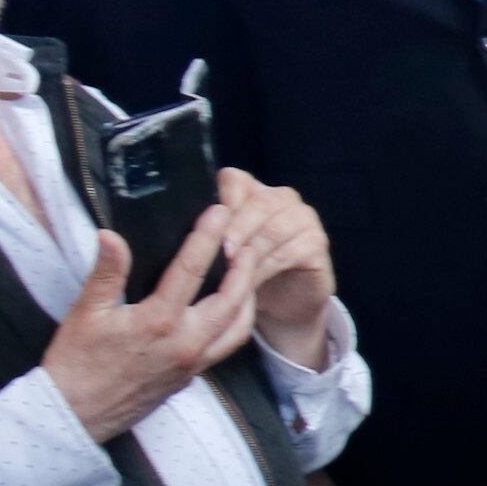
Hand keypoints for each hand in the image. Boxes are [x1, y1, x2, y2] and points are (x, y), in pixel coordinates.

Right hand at [42, 214, 259, 443]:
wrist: (76, 413)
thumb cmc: (76, 362)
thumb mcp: (86, 312)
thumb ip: (106, 273)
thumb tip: (110, 235)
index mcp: (159, 321)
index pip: (192, 269)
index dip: (208, 236)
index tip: (218, 211)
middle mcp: (186, 342)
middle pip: (233, 298)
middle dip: (244, 267)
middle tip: (245, 240)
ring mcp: (193, 362)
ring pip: (239, 326)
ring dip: (248, 297)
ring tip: (247, 272)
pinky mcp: (192, 376)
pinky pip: (227, 346)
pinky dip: (237, 323)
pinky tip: (231, 309)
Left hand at [215, 167, 334, 367]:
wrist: (279, 306)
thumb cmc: (240, 273)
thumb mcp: (217, 251)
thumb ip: (204, 234)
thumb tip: (168, 234)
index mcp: (251, 191)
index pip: (234, 180)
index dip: (221, 202)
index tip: (206, 227)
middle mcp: (280, 198)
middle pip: (258, 203)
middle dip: (235, 229)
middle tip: (219, 252)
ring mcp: (303, 219)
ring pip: (274, 228)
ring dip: (251, 251)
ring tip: (232, 270)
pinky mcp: (318, 244)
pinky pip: (292, 251)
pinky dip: (268, 267)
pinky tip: (251, 282)